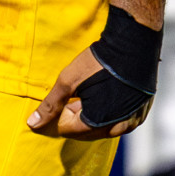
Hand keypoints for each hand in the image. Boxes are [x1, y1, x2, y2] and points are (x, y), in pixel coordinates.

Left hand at [25, 45, 151, 140]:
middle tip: (75, 95)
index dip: (60, 115)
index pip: (69, 130)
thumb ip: (51, 105)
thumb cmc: (97, 62)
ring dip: (92, 116)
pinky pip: (121, 121)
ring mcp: (133, 120)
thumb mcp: (68, 81)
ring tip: (87, 94)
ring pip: (105, 127)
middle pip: (87, 131)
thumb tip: (32, 124)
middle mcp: (118, 127)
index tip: (63, 98)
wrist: (132, 43)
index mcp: (98, 123)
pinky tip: (105, 96)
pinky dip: (109, 114)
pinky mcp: (142, 111)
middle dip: (76, 117)